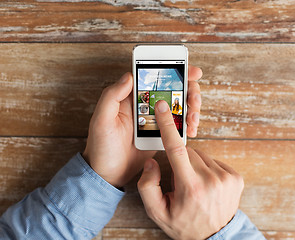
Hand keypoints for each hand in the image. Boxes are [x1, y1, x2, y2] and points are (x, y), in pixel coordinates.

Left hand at [83, 66, 201, 187]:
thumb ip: (111, 96)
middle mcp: (145, 105)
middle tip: (193, 101)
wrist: (109, 174)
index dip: (174, 71)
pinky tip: (190, 130)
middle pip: (172, 89)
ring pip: (179, 106)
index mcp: (131, 98)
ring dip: (191, 108)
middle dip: (189, 91)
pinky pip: (178, 124)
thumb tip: (129, 76)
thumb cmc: (101, 147)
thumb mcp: (101, 120)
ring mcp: (155, 120)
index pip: (154, 78)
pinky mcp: (161, 134)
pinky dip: (188, 124)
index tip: (190, 72)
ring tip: (192, 120)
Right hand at [137, 100, 243, 238]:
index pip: (176, 150)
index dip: (168, 126)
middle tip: (180, 180)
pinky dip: (206, 167)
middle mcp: (211, 180)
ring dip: (193, 164)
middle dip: (180, 160)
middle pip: (188, 152)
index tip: (163, 107)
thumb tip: (153, 161)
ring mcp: (227, 177)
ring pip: (201, 155)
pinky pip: (213, 160)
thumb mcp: (157, 212)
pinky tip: (205, 183)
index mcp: (191, 187)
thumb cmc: (184, 224)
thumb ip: (148, 186)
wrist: (215, 237)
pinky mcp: (236, 177)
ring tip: (194, 184)